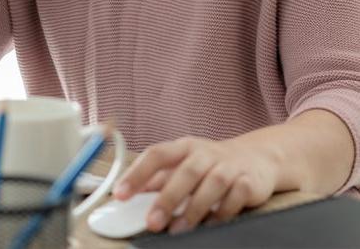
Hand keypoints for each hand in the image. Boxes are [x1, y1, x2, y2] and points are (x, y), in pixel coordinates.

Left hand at [112, 135, 280, 234]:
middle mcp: (205, 153)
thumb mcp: (182, 164)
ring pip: (211, 185)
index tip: (121, 194)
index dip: (137, 173)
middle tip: (151, 221)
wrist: (256, 158)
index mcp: (183, 146)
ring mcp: (228, 166)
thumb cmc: (210, 163)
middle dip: (167, 199)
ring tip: (178, 229)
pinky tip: (211, 224)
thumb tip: (130, 193)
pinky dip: (223, 212)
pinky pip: (235, 197)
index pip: (156, 154)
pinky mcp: (248, 181)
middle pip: (185, 172)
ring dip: (194, 209)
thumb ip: (158, 178)